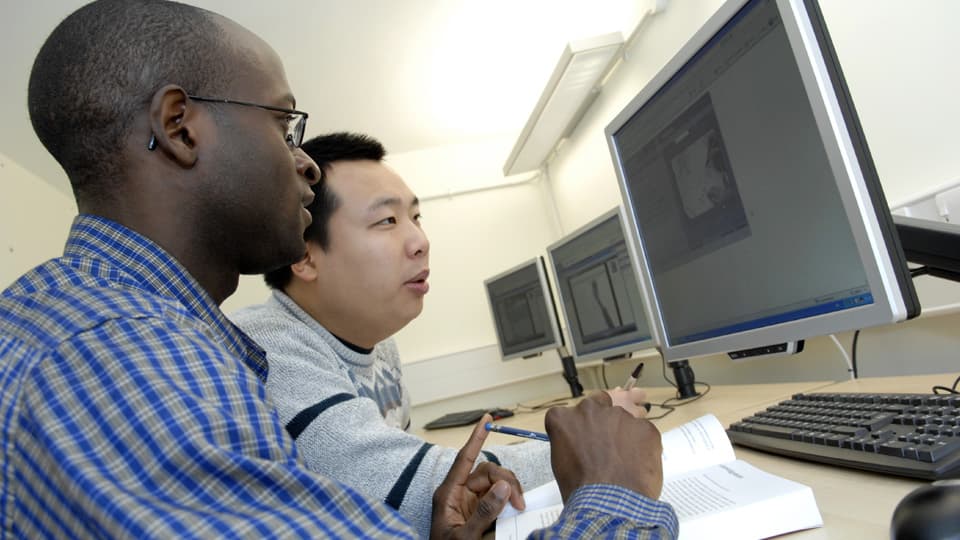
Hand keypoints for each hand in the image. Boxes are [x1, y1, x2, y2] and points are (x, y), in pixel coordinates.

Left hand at [430, 414, 525, 539]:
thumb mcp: (466, 538)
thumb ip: (485, 513)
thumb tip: (503, 486)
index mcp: (448, 494)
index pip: (463, 459)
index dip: (475, 438)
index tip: (486, 419)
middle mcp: (459, 494)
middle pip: (487, 472)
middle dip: (506, 481)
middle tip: (519, 503)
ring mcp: (470, 502)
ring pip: (496, 483)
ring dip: (510, 490)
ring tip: (519, 509)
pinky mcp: (479, 512)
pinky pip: (498, 497)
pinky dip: (509, 500)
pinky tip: (515, 510)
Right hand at [545, 392, 662, 501]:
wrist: (609, 504)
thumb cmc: (583, 490)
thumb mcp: (562, 463)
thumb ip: (571, 442)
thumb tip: (581, 445)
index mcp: (564, 418)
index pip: (569, 414)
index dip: (579, 427)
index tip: (584, 439)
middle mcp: (590, 410)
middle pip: (599, 406)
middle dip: (603, 422)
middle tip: (607, 446)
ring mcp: (619, 416)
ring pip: (624, 420)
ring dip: (624, 434)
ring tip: (625, 461)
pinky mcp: (645, 427)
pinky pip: (645, 432)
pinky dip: (644, 445)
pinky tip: (639, 465)